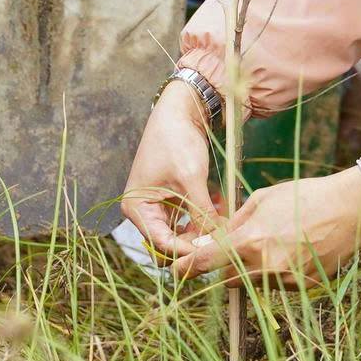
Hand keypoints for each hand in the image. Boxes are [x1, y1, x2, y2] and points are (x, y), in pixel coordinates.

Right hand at [121, 82, 220, 259]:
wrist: (181, 110)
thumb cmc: (178, 141)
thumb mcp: (192, 180)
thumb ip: (202, 214)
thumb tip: (218, 242)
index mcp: (137, 208)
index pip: (161, 243)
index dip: (187, 250)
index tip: (213, 251)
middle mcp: (143, 210)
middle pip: (170, 241)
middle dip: (195, 240)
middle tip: (221, 239)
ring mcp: (157, 204)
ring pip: (181, 231)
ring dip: (202, 228)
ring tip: (223, 219)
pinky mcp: (171, 198)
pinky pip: (187, 217)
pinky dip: (203, 215)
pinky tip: (219, 206)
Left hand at [167, 166, 360, 285]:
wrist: (351, 209)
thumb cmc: (305, 196)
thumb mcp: (263, 200)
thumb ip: (235, 224)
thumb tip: (215, 239)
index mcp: (251, 242)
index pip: (208, 262)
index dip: (188, 268)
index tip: (176, 272)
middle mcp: (266, 268)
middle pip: (230, 278)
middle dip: (228, 265)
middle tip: (241, 245)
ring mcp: (286, 282)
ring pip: (254, 283)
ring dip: (255, 268)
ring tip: (279, 240)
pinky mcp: (303, 289)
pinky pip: (278, 286)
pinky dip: (278, 272)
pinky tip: (295, 249)